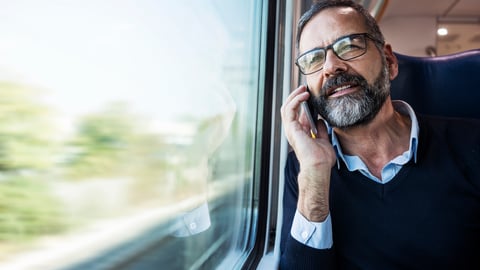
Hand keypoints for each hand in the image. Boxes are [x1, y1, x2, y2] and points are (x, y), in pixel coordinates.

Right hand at [280, 85, 335, 221]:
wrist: (318, 166)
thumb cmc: (321, 159)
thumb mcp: (324, 140)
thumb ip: (320, 130)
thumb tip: (319, 120)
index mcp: (300, 133)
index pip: (298, 113)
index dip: (302, 102)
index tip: (310, 94)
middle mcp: (293, 130)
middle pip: (289, 108)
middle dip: (296, 96)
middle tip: (304, 87)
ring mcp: (291, 129)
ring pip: (286, 107)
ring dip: (294, 96)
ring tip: (303, 88)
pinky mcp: (291, 128)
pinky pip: (289, 110)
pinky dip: (296, 100)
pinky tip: (304, 95)